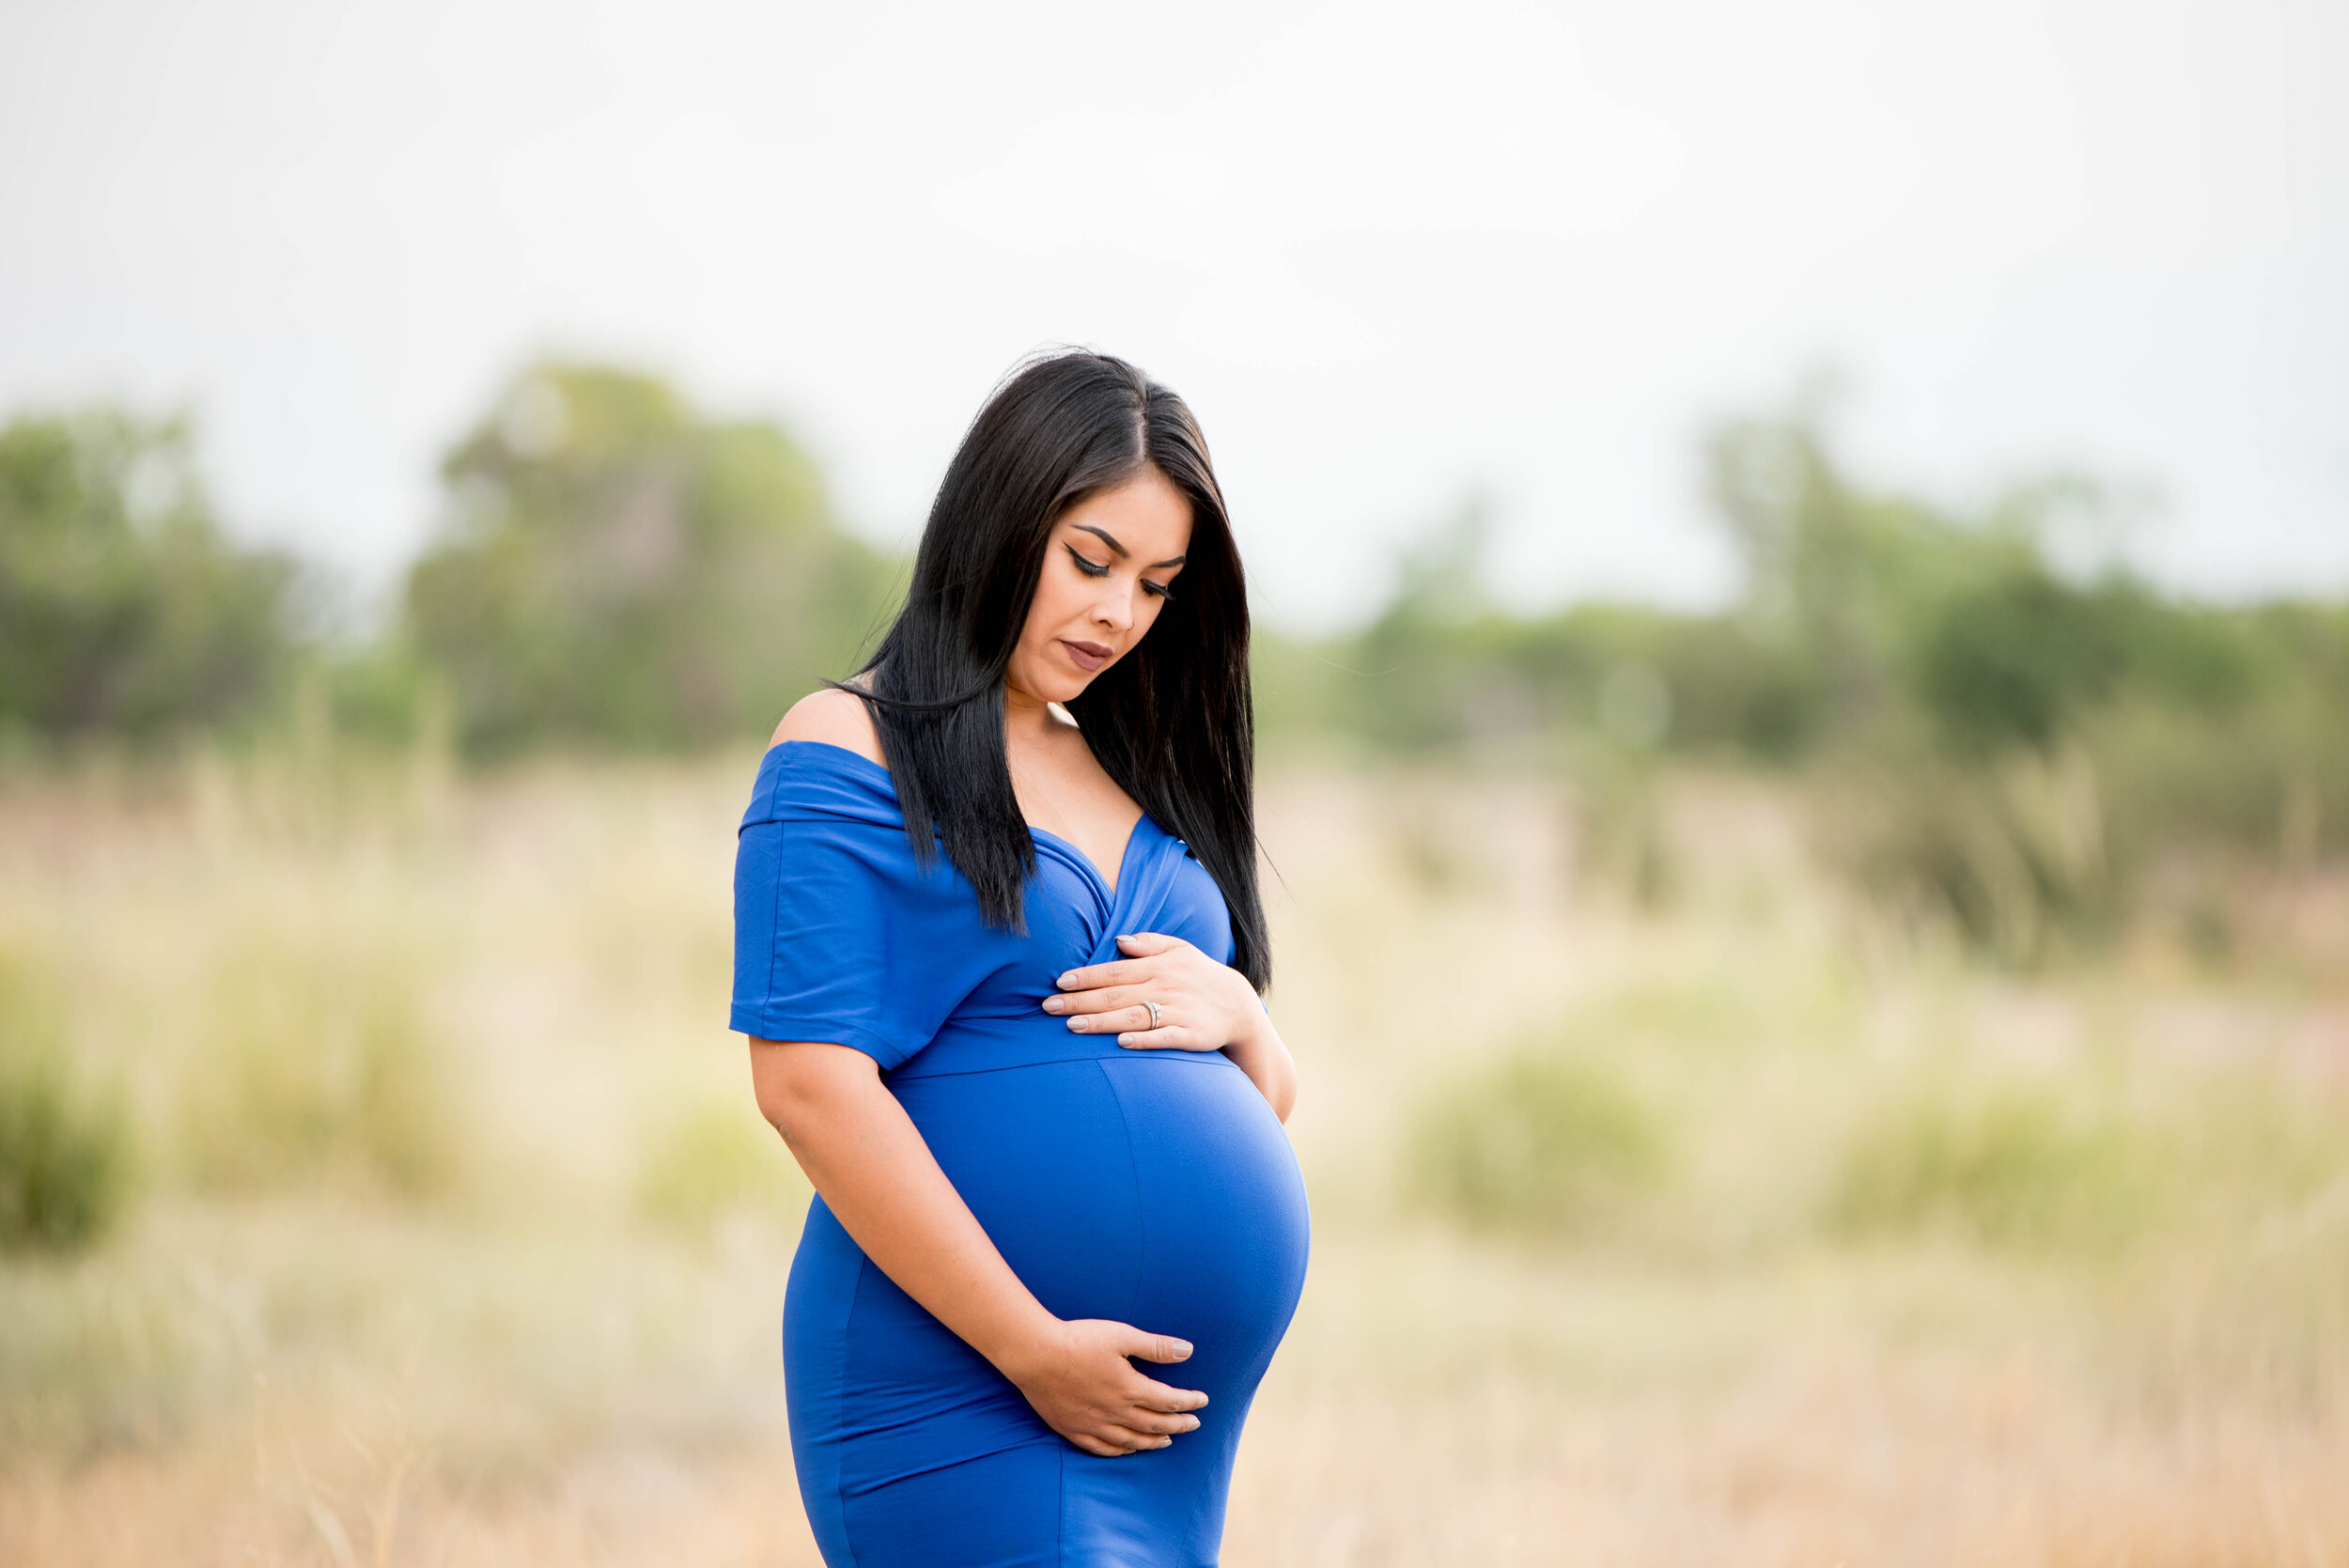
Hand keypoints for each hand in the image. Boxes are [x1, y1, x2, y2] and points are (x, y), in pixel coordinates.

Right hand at [997, 1318, 1208, 1456]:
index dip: (1189, 1401)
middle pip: (1155, 1424)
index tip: (1203, 1401)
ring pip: (1131, 1440)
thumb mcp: (1121, 1335)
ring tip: (1167, 1441)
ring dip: (1153, 1441)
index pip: (1168, 1400)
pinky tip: (1128, 1449)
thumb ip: (1156, 1346)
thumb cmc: (1079, 1340)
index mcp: (1130, 1388)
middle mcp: (1115, 1412)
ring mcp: (1094, 1424)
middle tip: (1195, 1424)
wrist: (1035, 1354)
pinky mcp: (1074, 1429)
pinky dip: (1121, 1451)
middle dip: (1179, 1424)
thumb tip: (1188, 1350)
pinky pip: (1103, 1448)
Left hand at [1041, 932, 1264, 1052]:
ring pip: (1134, 1016)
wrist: (1238, 1005)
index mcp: (1158, 966)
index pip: (1114, 971)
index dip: (1086, 976)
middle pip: (1116, 995)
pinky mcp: (1191, 1035)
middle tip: (1048, 1007)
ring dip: (1102, 1021)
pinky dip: (1144, 1039)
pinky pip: (1165, 1037)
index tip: (1059, 981)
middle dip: (1080, 1000)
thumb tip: (1120, 939)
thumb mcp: (1179, 950)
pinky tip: (1122, 1043)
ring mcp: (1178, 1012)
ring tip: (1072, 1025)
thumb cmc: (1199, 975)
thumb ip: (1149, 943)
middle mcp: (1165, 987)